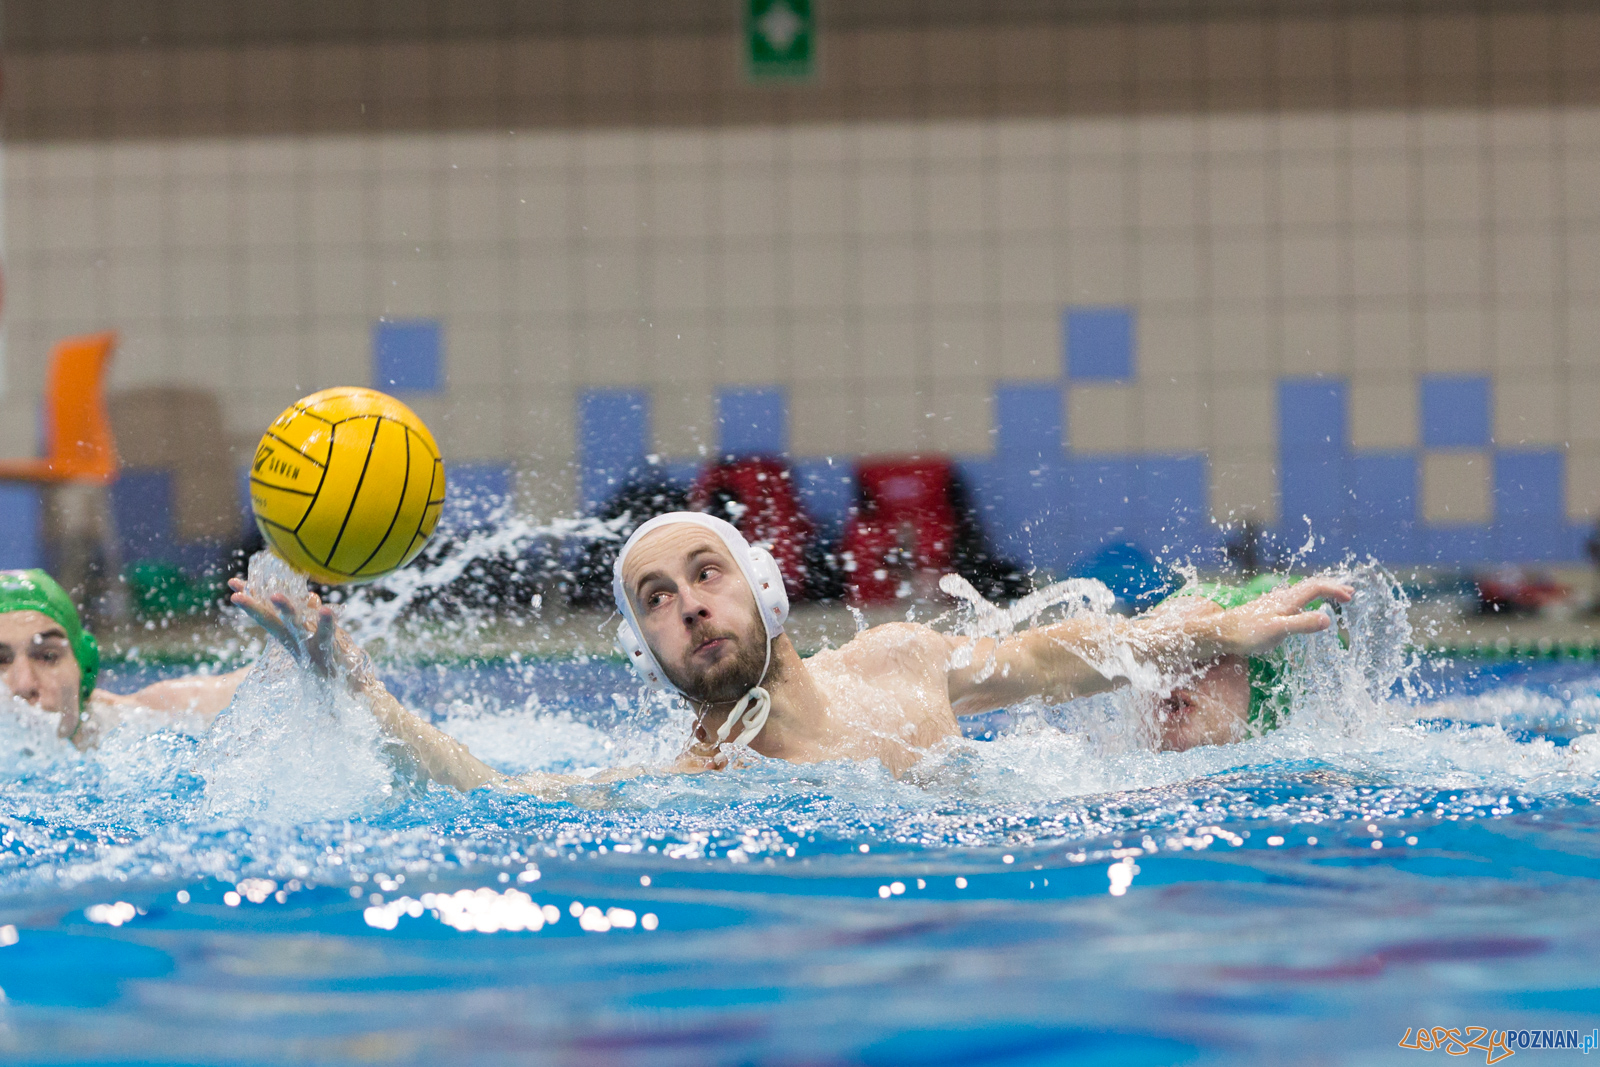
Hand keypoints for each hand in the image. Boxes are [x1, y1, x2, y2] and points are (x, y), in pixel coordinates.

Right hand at [228, 577, 356, 681]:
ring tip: (274, 595)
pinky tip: (325, 608)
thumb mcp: (321, 633)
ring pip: (295, 627)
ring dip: (285, 611)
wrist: (350, 686)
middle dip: (253, 608)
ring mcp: (309, 646)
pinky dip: (326, 622)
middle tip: (235, 595)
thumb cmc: (333, 657)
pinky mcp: (328, 651)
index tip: (232, 582)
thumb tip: (310, 596)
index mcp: (290, 635)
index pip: (267, 613)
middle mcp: (295, 641)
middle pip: (271, 622)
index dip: (251, 598)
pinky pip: (326, 635)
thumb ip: (314, 615)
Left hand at [1205, 577, 1353, 657]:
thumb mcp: (1278, 631)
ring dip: (1322, 593)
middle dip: (1332, 588)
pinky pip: (1295, 601)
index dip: (1334, 590)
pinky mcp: (1267, 612)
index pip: (1316, 588)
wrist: (1219, 634)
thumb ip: (1302, 624)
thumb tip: (1328, 619)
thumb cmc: (1246, 633)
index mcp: (1287, 600)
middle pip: (1311, 587)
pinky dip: (1309, 600)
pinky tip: (1305, 608)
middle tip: (1350, 592)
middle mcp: (1282, 599)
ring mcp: (1274, 605)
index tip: (1350, 597)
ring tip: (1335, 597)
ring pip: (1302, 593)